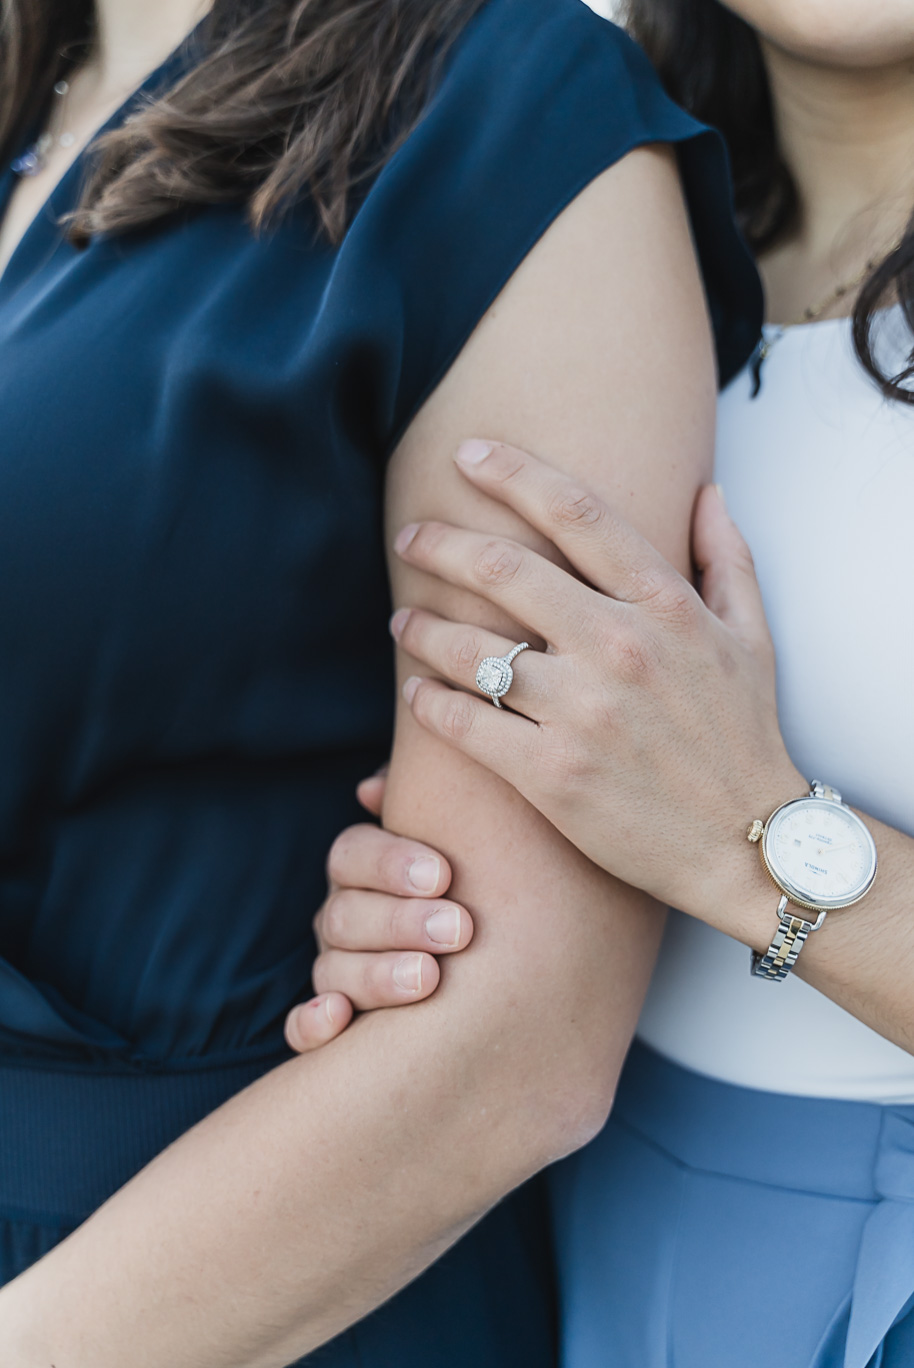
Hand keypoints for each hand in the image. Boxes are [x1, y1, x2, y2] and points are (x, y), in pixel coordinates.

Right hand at [284, 771, 473, 1052]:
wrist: (497, 947)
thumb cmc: (482, 880)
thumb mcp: (468, 832)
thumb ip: (436, 798)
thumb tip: (372, 791)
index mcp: (363, 867)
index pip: (353, 854)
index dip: (391, 863)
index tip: (443, 875)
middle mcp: (342, 916)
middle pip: (345, 915)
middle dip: (401, 922)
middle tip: (458, 930)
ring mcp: (335, 969)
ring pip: (331, 970)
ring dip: (375, 975)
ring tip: (427, 979)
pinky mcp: (334, 1023)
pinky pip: (303, 1028)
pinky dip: (313, 1025)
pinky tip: (338, 1018)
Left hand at [391, 440, 804, 940]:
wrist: (748, 845)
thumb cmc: (746, 737)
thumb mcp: (753, 638)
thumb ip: (726, 558)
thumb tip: (706, 492)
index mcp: (665, 606)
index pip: (577, 513)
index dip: (514, 473)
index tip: (469, 455)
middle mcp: (620, 648)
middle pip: (504, 569)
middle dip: (442, 544)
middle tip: (410, 538)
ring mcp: (583, 712)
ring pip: (472, 649)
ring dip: (423, 628)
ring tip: (403, 622)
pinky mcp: (552, 775)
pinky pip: (466, 723)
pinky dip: (430, 703)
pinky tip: (417, 693)